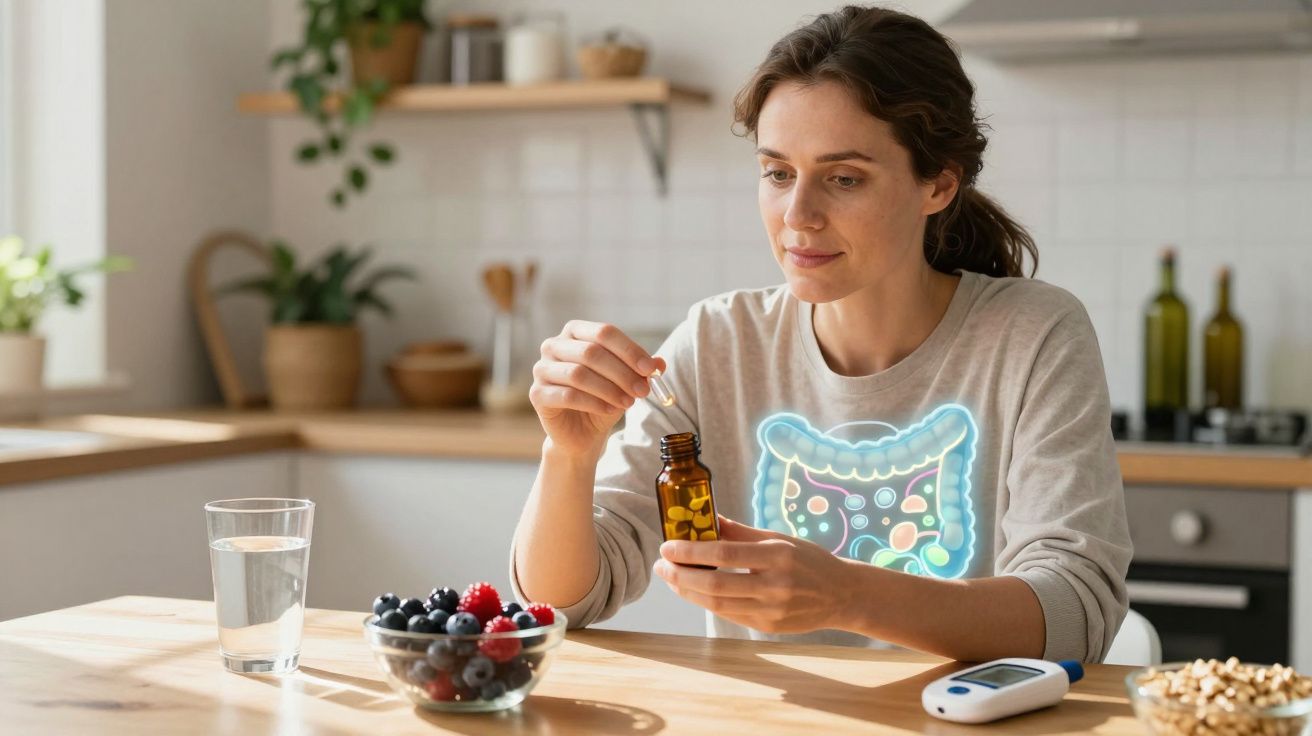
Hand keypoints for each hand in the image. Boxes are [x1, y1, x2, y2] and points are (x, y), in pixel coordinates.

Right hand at [530, 320, 665, 458]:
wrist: (581, 432)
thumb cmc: (603, 398)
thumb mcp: (626, 382)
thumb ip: (641, 370)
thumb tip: (660, 363)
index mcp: (575, 332)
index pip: (604, 332)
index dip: (629, 350)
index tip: (650, 369)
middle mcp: (553, 345)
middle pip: (591, 352)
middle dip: (622, 372)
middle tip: (643, 390)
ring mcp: (541, 369)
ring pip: (579, 374)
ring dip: (609, 389)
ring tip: (628, 403)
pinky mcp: (537, 394)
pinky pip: (568, 395)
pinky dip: (594, 403)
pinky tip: (610, 409)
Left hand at [653, 516, 850, 633]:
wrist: (842, 595)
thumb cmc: (809, 560)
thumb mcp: (778, 539)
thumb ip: (740, 531)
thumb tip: (706, 517)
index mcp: (778, 556)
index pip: (724, 552)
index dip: (691, 550)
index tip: (668, 546)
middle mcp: (775, 585)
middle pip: (714, 583)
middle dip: (680, 575)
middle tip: (661, 565)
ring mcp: (772, 610)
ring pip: (717, 604)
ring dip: (687, 591)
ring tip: (671, 578)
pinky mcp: (768, 626)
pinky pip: (729, 614)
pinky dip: (706, 602)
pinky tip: (693, 591)